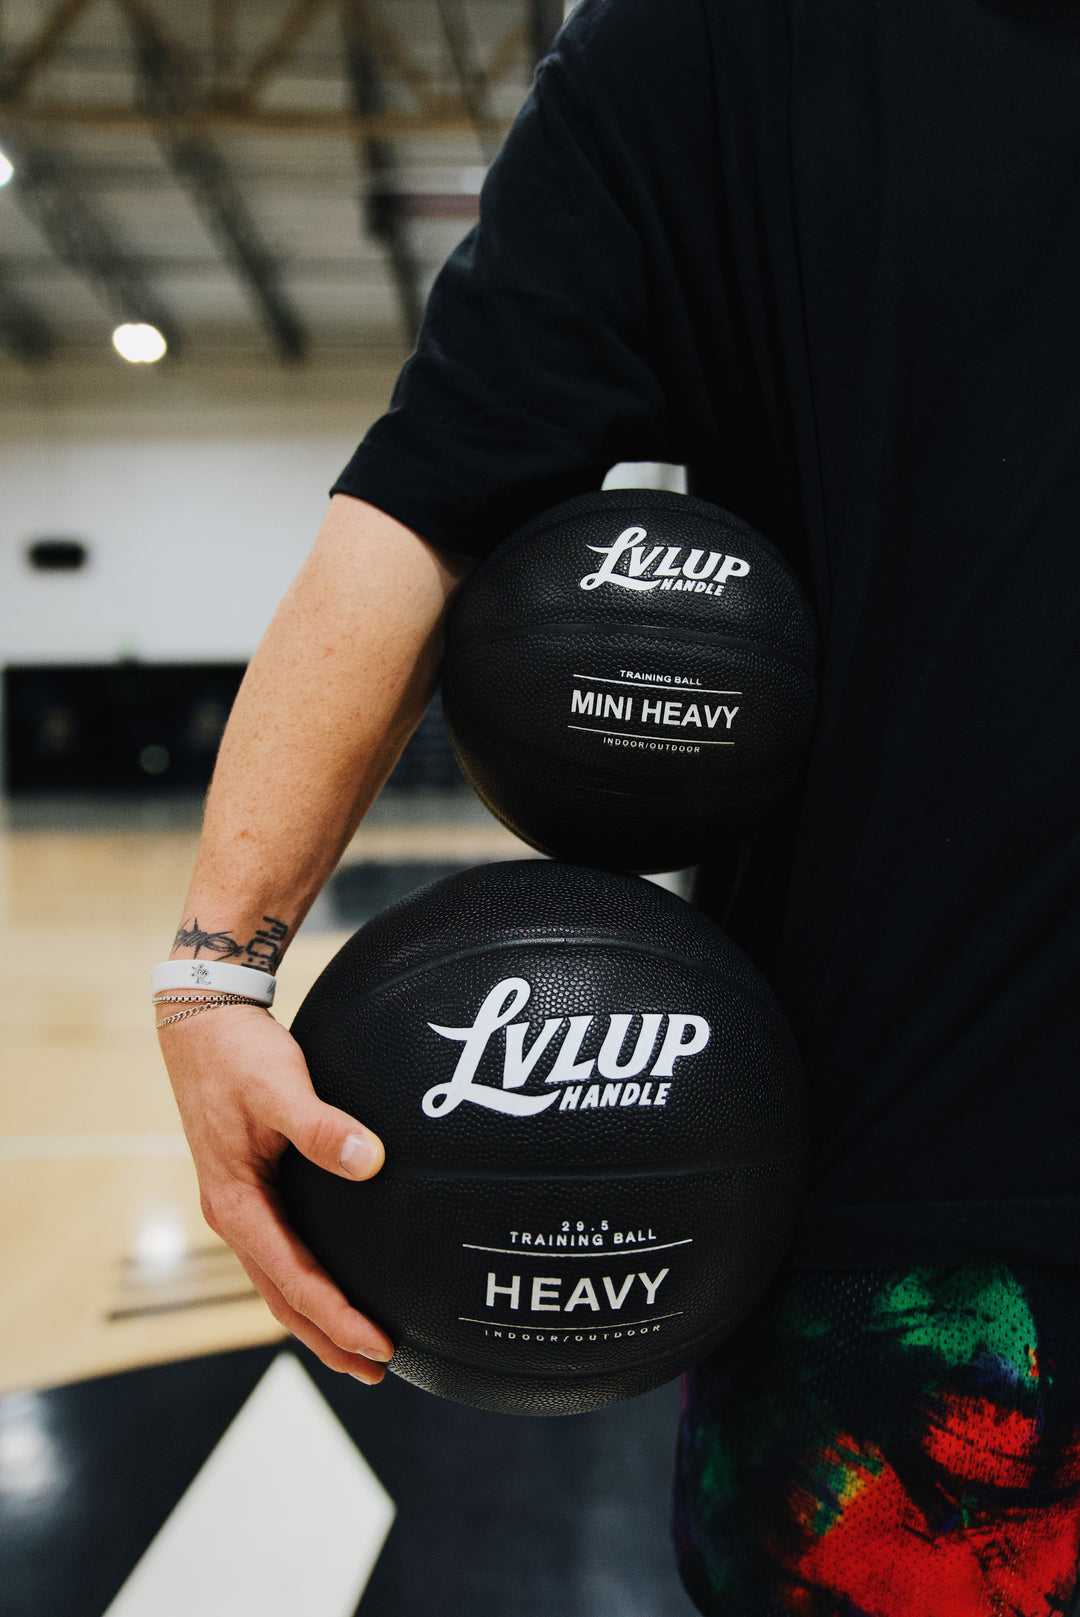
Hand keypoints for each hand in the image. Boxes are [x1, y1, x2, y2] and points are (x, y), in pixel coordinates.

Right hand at [159, 1002, 393, 1380]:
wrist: (203, 1022)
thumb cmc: (239, 1054)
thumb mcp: (280, 1085)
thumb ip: (321, 1126)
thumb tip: (370, 1161)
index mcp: (236, 1205)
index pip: (294, 1281)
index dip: (338, 1318)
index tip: (380, 1344)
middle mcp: (234, 1216)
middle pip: (283, 1298)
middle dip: (328, 1339)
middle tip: (379, 1371)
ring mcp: (241, 1205)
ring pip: (280, 1281)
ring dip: (318, 1318)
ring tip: (361, 1348)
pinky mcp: (252, 1189)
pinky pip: (282, 1252)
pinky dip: (308, 1281)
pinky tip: (336, 1282)